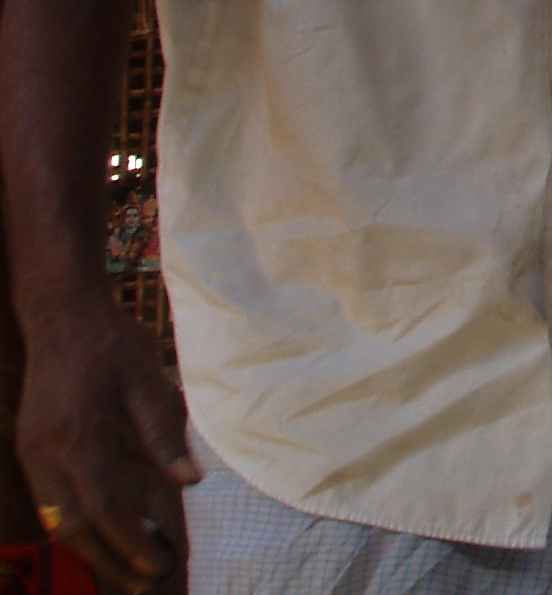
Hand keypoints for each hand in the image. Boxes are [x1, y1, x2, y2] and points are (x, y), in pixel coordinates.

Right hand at [14, 292, 198, 592]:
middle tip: (144, 581)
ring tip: (126, 568)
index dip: (131, 542)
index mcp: (80, 437)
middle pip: (72, 527)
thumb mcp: (148, 381)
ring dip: (88, 549)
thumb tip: (190, 481)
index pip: (105, 508)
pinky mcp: (28, 448)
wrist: (62, 316)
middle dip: (108, 559)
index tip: (158, 563)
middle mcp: (47, 453)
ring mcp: (31, 453)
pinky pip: (48, 502)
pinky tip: (100, 534)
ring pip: (54, 521)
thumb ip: (163, 433)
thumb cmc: (112, 344)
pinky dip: (72, 525)